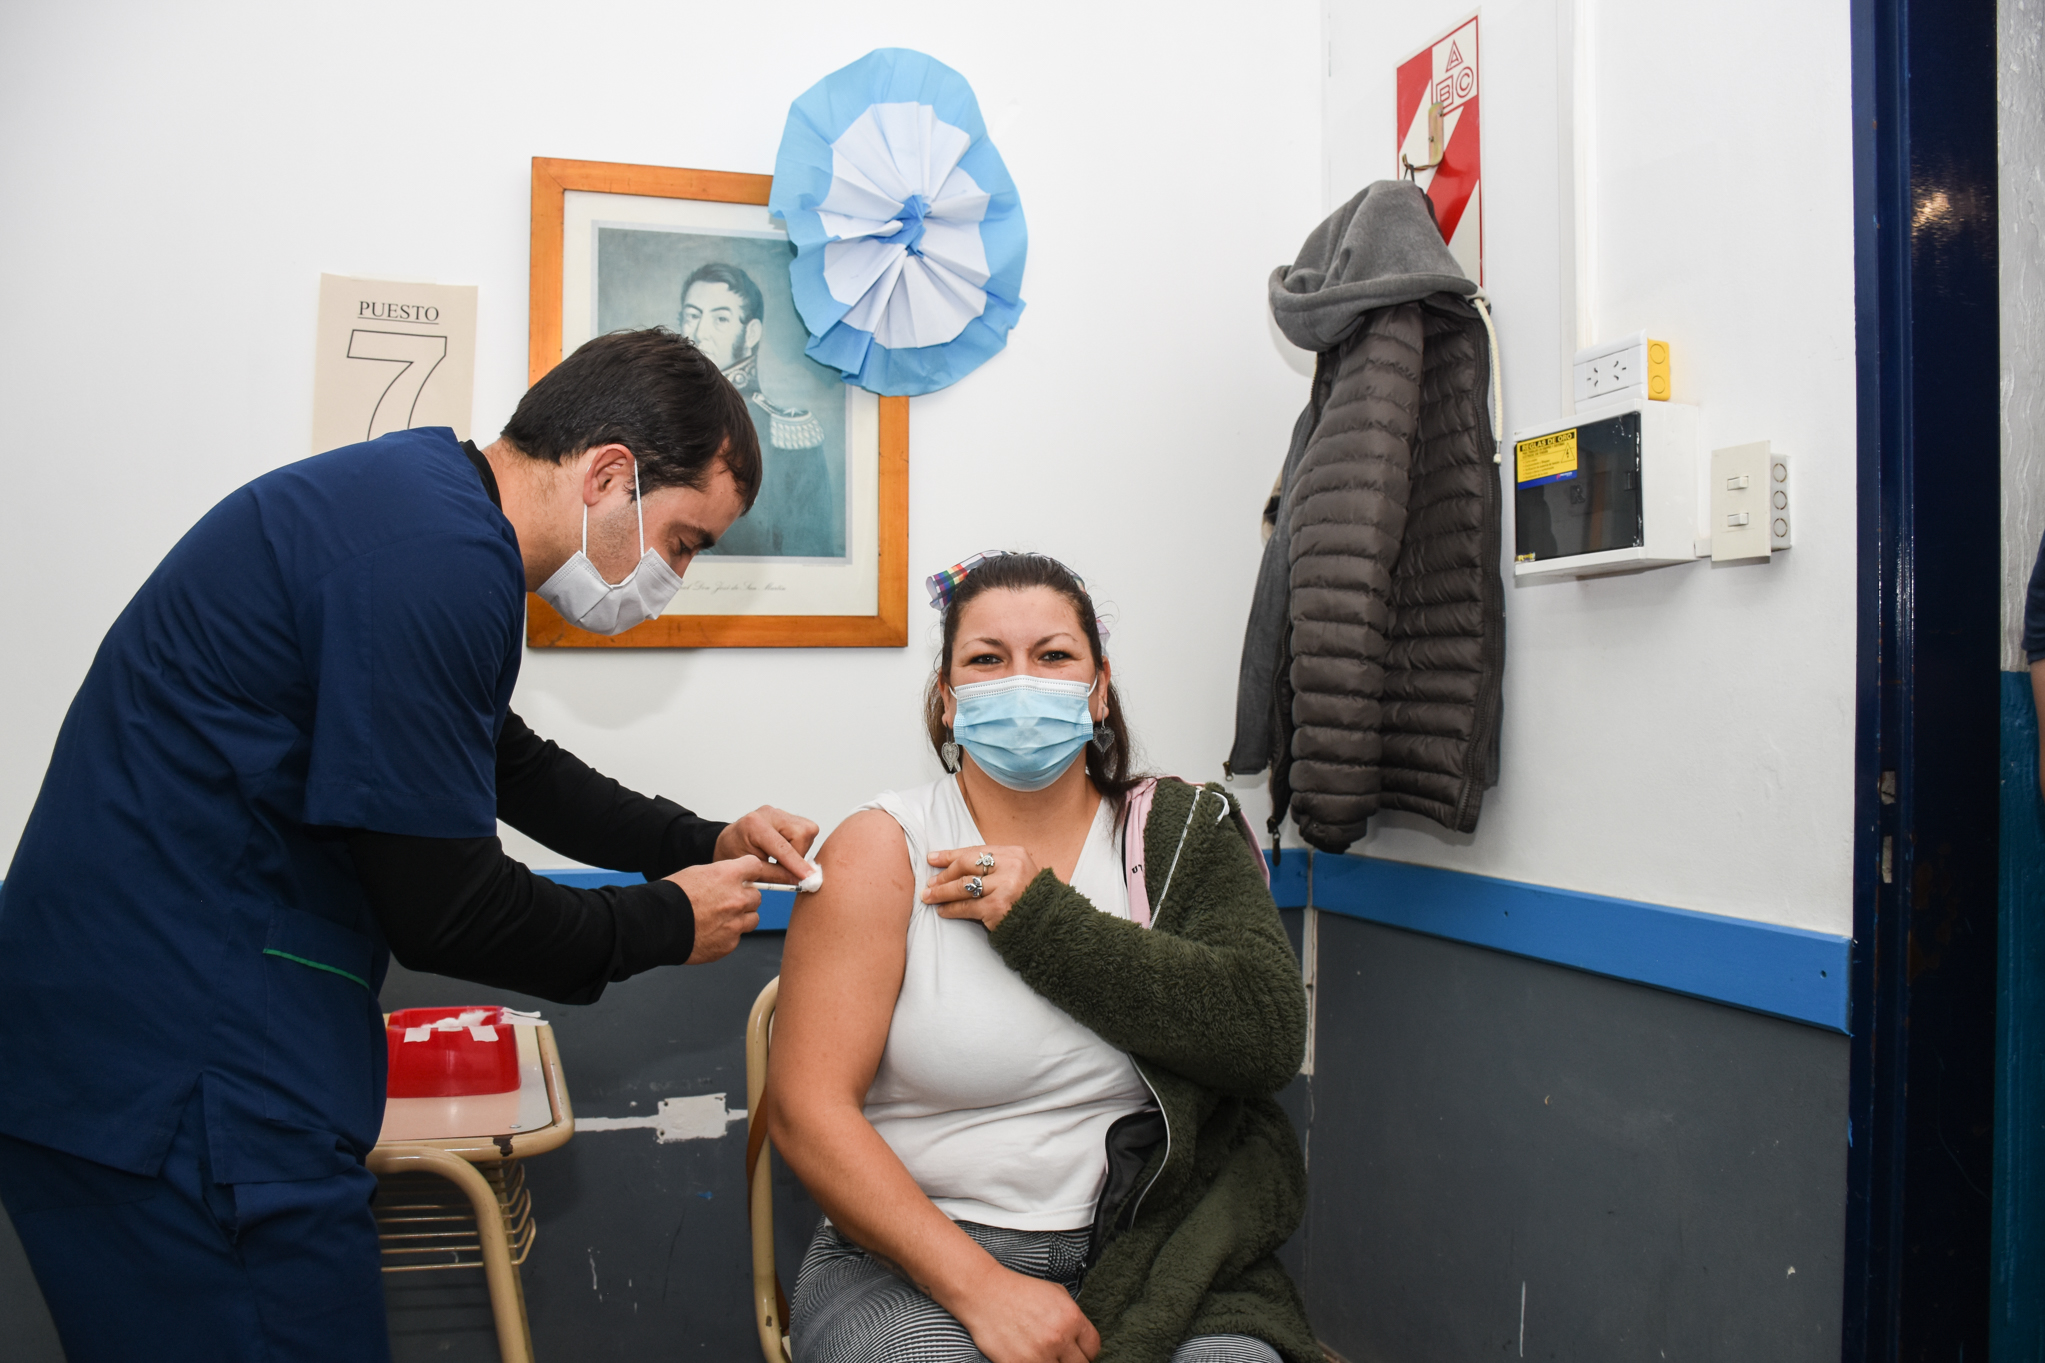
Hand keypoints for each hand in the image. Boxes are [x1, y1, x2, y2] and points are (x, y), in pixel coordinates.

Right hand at [670, 855, 765, 963]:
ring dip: (741, 917)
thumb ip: (722, 876)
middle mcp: (736, 899)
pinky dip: (728, 935)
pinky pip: (737, 937)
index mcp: (728, 876)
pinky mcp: (729, 944)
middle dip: (744, 898)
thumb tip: (734, 880)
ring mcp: (735, 924)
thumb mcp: (697, 873)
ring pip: (752, 918)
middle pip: (756, 896)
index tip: (746, 877)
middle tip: (727, 901)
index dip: (749, 872)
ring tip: (720, 918)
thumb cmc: (671, 898)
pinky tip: (710, 932)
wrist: (656, 926)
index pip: (755, 867)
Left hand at [715, 806, 820, 884]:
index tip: (809, 878)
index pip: (783, 847)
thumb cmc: (733, 854)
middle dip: (800, 855)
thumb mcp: (750, 869)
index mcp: (754, 826)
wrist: (727, 843)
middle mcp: (769, 814)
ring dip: (800, 850)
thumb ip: (775, 875)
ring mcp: (779, 813)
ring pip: (807, 830)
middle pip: (802, 832)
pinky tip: (785, 852)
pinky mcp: (786, 816)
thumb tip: (798, 881)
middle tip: (789, 869)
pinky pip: (805, 830)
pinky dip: (799, 845)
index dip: (798, 864)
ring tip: (782, 860)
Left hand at [924, 844, 1041, 931]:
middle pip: (966, 866)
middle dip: (944, 875)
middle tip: (929, 882)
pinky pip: (966, 907)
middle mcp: (1011, 867)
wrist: (1047, 923)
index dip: (950, 855)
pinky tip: (943, 911)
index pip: (975, 851)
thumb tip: (951, 864)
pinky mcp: (998, 907)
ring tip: (929, 896)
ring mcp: (1005, 887)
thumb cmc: (1026, 897)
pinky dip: (951, 909)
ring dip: (941, 892)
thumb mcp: (1014, 872)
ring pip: (963, 887)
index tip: (932, 858)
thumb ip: (992, 866)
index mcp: (1014, 853)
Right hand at [946, 1264, 1099, 1362]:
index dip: (1086, 1350)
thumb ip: (1073, 1317)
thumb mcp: (1056, 1293)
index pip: (1093, 1348)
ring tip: (1044, 1356)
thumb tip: (1081, 1338)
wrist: (985, 1293)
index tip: (1077, 1351)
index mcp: (1071, 1318)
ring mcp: (1038, 1355)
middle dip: (1072, 1361)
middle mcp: (1058, 1338)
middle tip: (1060, 1356)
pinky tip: (1028, 1358)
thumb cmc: (1020, 1291)